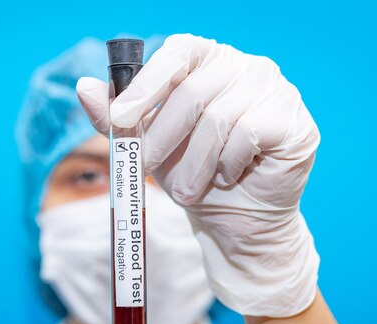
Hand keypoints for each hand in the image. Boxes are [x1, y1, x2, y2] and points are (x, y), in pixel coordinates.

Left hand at [77, 34, 319, 317]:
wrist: (234, 219)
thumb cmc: (193, 175)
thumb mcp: (149, 146)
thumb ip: (118, 118)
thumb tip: (83, 87)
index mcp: (209, 61)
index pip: (178, 51)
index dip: (146, 84)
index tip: (120, 119)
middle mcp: (245, 66)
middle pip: (194, 91)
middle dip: (163, 137)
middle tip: (149, 168)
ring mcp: (275, 89)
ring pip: (219, 119)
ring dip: (195, 163)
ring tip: (189, 187)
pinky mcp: (293, 120)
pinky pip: (249, 135)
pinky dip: (227, 166)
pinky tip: (226, 178)